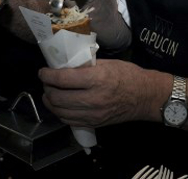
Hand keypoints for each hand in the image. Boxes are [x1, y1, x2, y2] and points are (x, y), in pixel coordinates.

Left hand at [39, 59, 153, 127]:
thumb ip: (85, 66)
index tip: (42, 71)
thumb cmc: (127, 75)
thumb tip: (64, 65)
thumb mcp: (106, 63)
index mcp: (97, 79)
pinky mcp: (94, 123)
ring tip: (49, 94)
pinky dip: (60, 113)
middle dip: (46, 89)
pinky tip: (60, 105)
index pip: (63, 79)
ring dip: (50, 102)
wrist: (144, 96)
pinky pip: (69, 121)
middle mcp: (93, 99)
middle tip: (46, 82)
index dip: (47, 75)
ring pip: (60, 112)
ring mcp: (93, 114)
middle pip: (58, 98)